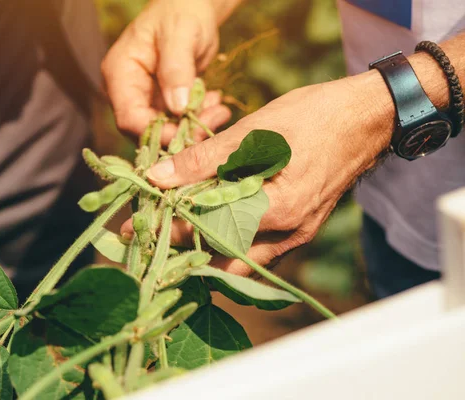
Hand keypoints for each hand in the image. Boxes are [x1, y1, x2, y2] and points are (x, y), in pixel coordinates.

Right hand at [101, 0, 231, 142]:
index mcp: (120, 74)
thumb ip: (176, 69)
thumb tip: (178, 107)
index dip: (157, 133)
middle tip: (213, 120)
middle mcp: (128, 91)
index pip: (129, 119)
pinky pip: (178, 122)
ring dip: (194, 126)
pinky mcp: (163, 102)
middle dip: (180, 132)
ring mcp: (145, 98)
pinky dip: (198, 117)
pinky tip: (214, 102)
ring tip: (218, 109)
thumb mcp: (180, 34)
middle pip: (146, 131)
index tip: (189, 131)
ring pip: (165, 130)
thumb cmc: (181, 12)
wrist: (190, 7)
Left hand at [122, 72, 394, 275]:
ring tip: (169, 231)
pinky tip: (208, 225)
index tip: (132, 230)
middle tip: (147, 236)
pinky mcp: (298, 229)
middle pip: (220, 257)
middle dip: (181, 249)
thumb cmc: (315, 118)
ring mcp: (296, 236)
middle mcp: (288, 235)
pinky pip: (256, 247)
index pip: (207, 232)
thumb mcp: (255, 132)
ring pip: (238, 257)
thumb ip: (204, 159)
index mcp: (277, 211)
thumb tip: (157, 178)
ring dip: (204, 247)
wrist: (366, 118)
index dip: (166, 229)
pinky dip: (228, 239)